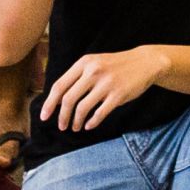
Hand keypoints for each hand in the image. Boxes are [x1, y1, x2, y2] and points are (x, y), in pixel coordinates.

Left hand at [40, 42, 176, 131]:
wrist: (144, 62)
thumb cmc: (115, 65)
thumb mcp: (95, 62)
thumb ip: (78, 76)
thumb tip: (58, 98)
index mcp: (84, 63)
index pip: (59, 85)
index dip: (49, 103)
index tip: (44, 116)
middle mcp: (93, 72)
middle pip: (68, 99)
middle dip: (62, 116)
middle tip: (61, 126)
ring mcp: (106, 84)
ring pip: (82, 108)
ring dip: (76, 121)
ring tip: (75, 127)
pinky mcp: (118, 95)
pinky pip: (99, 113)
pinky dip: (92, 122)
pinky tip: (89, 125)